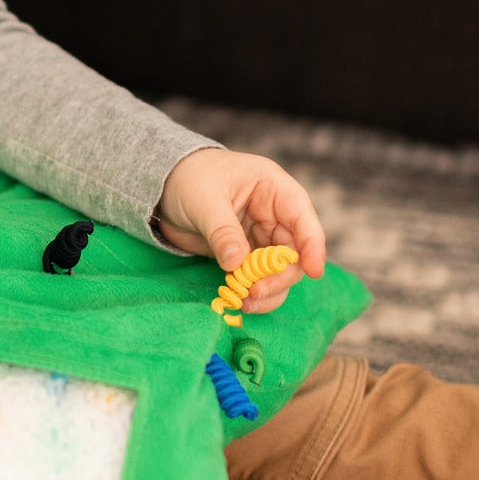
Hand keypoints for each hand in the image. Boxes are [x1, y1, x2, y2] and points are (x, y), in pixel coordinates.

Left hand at [155, 148, 325, 313]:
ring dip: (269, 289)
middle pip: (294, 252)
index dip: (313, 245)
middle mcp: (274, 214)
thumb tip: (237, 264)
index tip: (314, 272)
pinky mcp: (246, 255)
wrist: (164, 185)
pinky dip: (254, 291)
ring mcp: (261, 236)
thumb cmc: (188, 177)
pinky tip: (239, 299)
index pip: (303, 218)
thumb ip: (223, 231)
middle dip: (280, 276)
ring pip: (280, 270)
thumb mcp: (204, 200)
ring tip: (245, 302)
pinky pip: (260, 277)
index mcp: (273, 189)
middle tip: (255, 292)